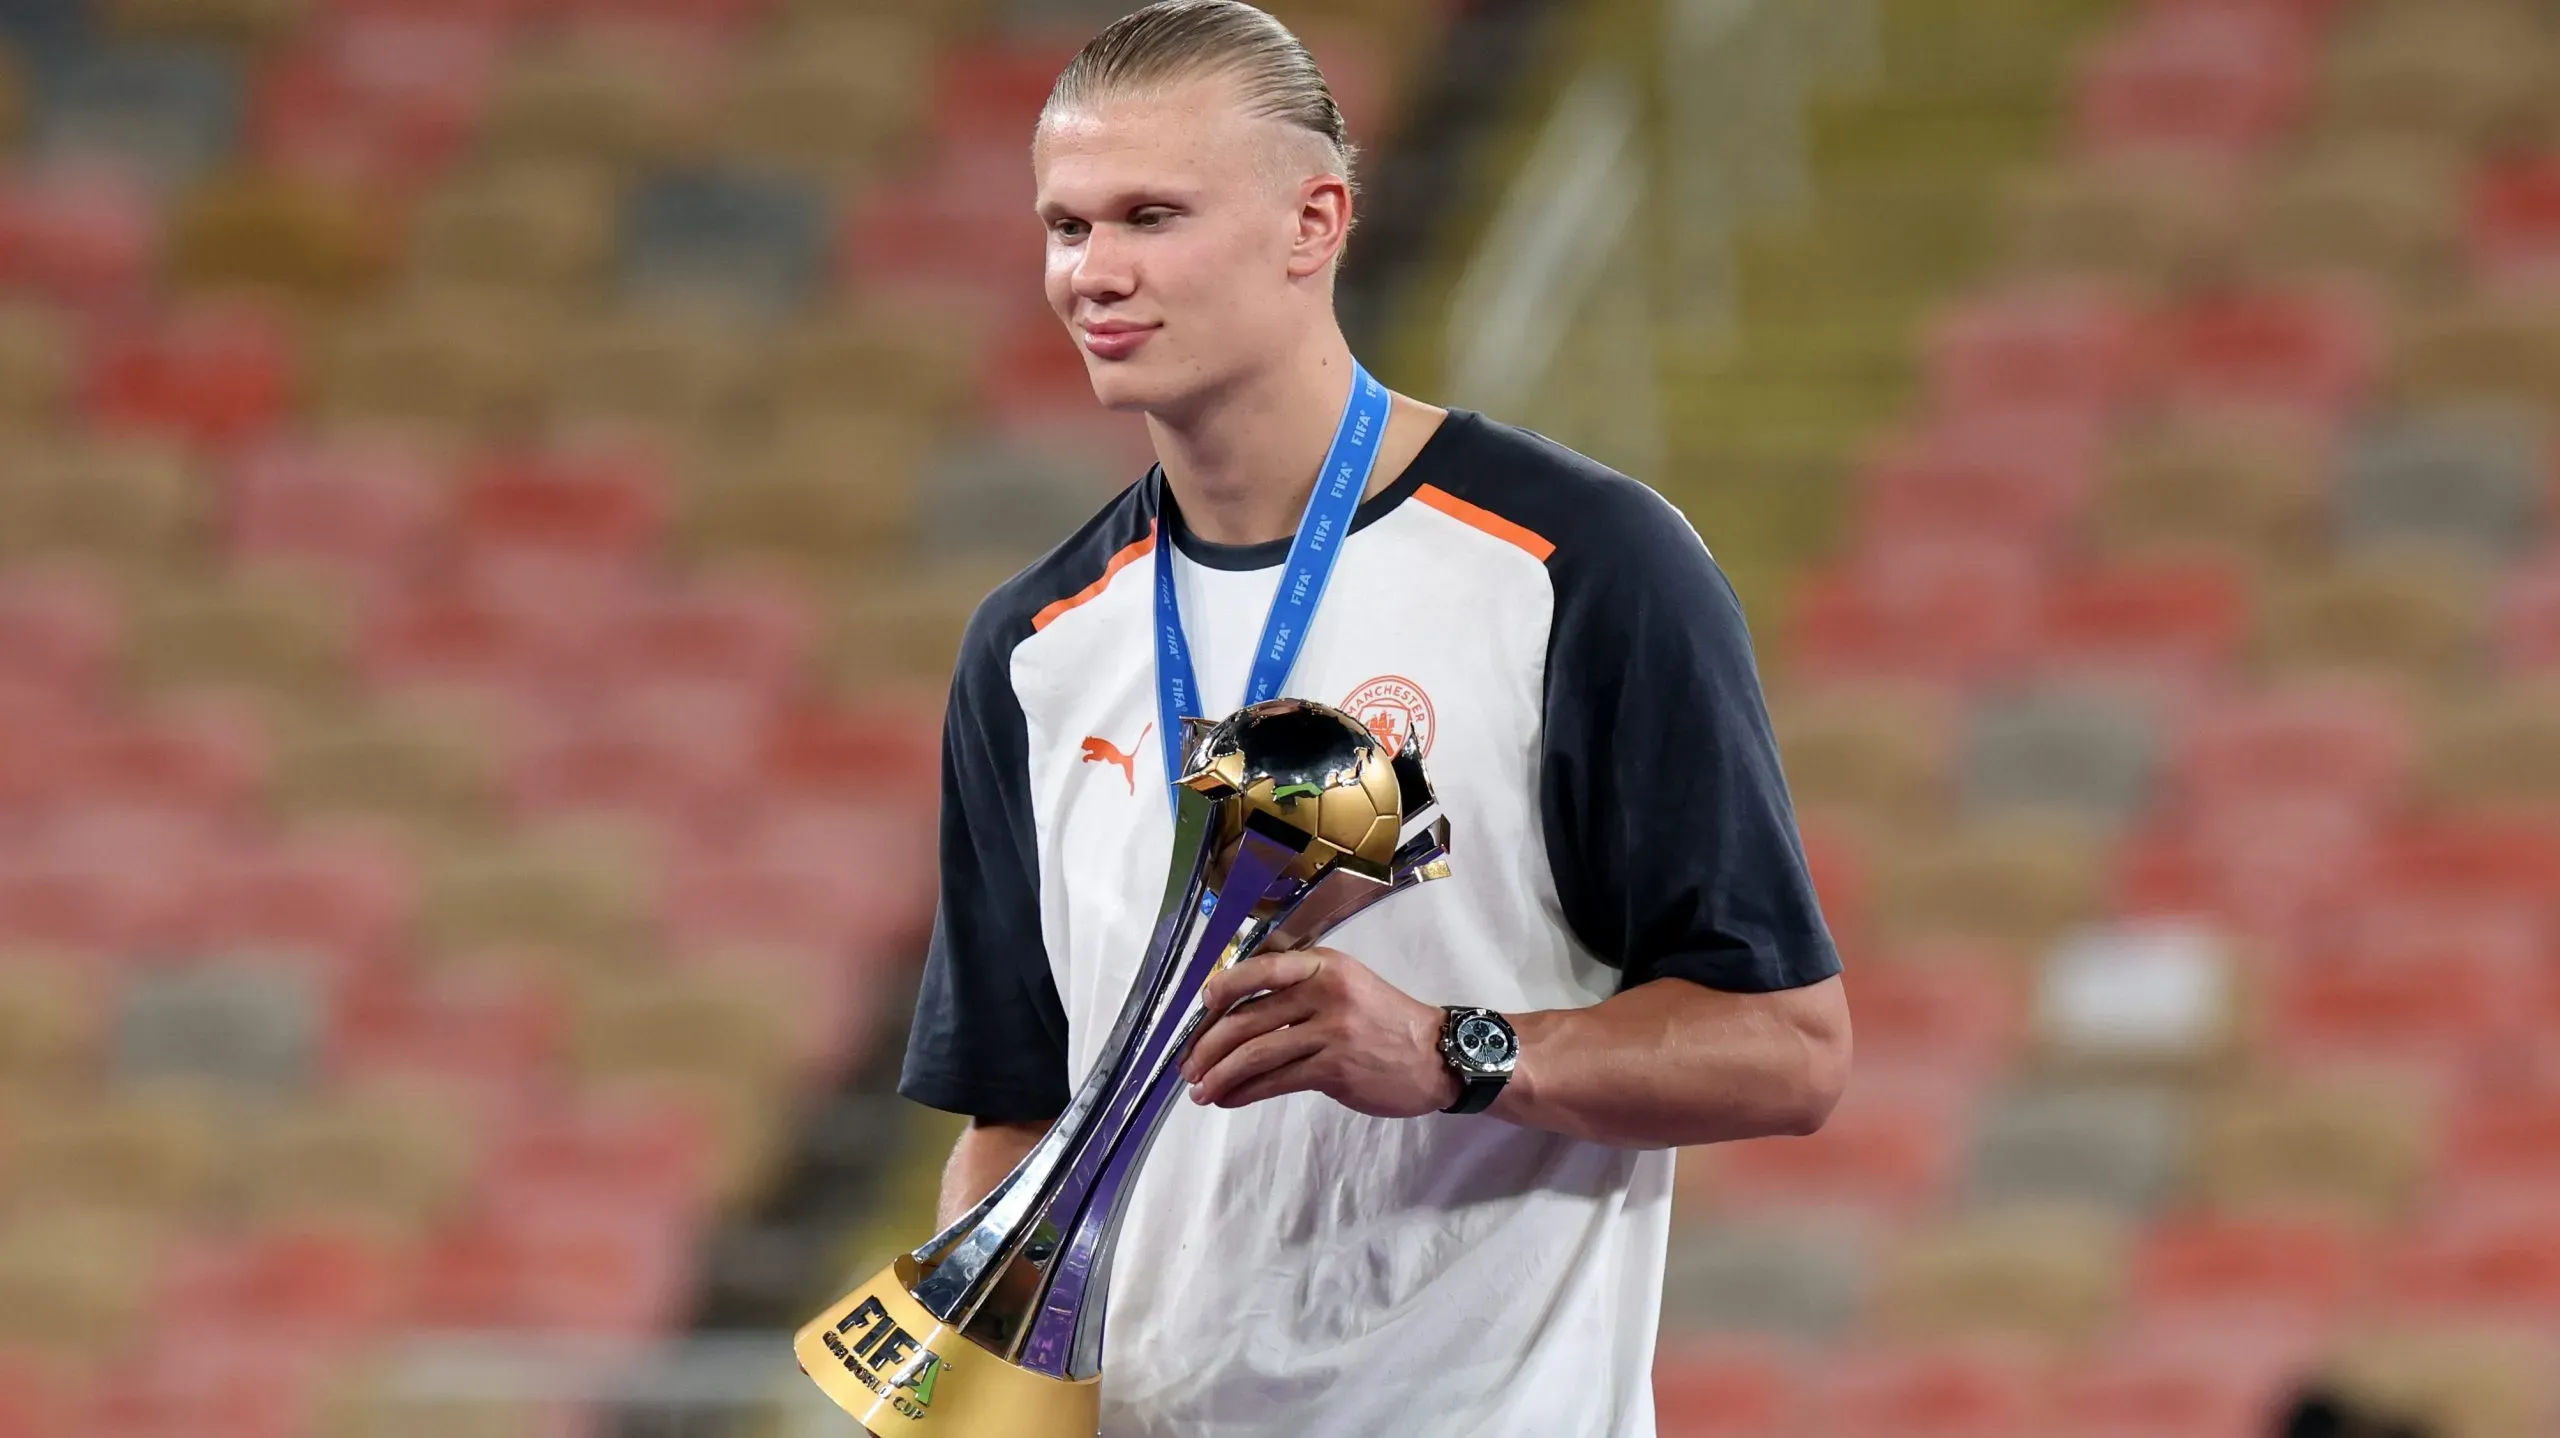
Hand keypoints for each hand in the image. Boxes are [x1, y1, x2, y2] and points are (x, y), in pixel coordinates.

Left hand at [1178, 946, 1460, 1116]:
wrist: (1435, 1055)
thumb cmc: (1383, 1020)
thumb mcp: (1346, 984)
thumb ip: (1298, 989)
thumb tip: (1234, 1011)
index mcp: (1322, 966)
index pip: (1261, 970)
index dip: (1225, 986)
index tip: (1200, 1005)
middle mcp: (1324, 992)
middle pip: (1248, 1018)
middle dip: (1208, 1045)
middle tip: (1187, 1065)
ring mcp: (1330, 1031)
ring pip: (1256, 1053)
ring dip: (1220, 1074)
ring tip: (1200, 1090)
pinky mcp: (1335, 1069)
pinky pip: (1276, 1081)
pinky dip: (1244, 1092)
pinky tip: (1228, 1099)